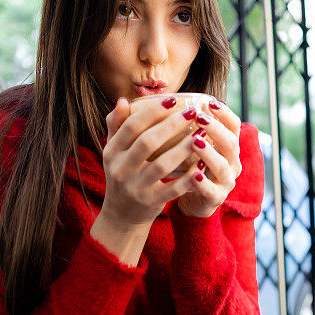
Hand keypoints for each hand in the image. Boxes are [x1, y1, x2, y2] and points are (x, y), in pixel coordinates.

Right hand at [99, 97, 208, 229]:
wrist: (121, 215)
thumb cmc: (123, 175)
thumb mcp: (114, 152)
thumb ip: (116, 126)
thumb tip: (123, 100)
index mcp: (112, 152)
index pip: (131, 126)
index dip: (152, 112)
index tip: (173, 99)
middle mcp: (121, 169)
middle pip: (148, 142)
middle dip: (172, 125)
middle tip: (193, 113)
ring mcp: (136, 187)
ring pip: (162, 164)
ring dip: (184, 148)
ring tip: (201, 135)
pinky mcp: (150, 202)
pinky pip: (173, 188)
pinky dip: (188, 177)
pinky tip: (202, 164)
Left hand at [177, 100, 241, 217]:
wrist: (194, 201)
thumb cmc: (192, 167)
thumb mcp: (195, 146)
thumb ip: (189, 127)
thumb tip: (167, 100)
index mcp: (227, 147)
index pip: (234, 126)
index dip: (225, 113)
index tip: (210, 102)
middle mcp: (231, 162)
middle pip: (231, 143)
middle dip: (216, 129)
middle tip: (200, 118)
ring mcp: (225, 181)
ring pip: (222, 166)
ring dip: (209, 153)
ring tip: (195, 142)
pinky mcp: (216, 198)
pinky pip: (212, 191)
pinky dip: (203, 183)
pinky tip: (193, 175)